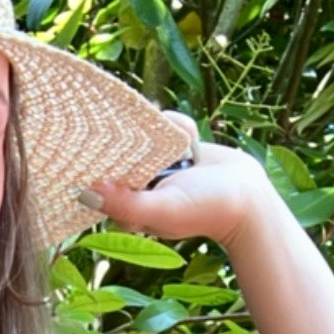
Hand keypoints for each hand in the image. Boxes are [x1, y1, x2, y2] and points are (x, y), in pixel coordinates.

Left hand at [88, 116, 277, 250]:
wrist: (248, 196)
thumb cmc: (204, 210)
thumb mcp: (163, 209)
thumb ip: (125, 204)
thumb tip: (86, 192)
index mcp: (125, 206)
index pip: (97, 179)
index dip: (93, 160)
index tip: (97, 144)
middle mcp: (136, 185)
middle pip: (116, 151)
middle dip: (130, 138)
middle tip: (150, 141)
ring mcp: (154, 164)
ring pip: (141, 132)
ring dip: (160, 131)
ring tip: (184, 152)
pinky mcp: (172, 146)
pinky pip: (164, 124)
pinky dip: (179, 126)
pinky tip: (194, 143)